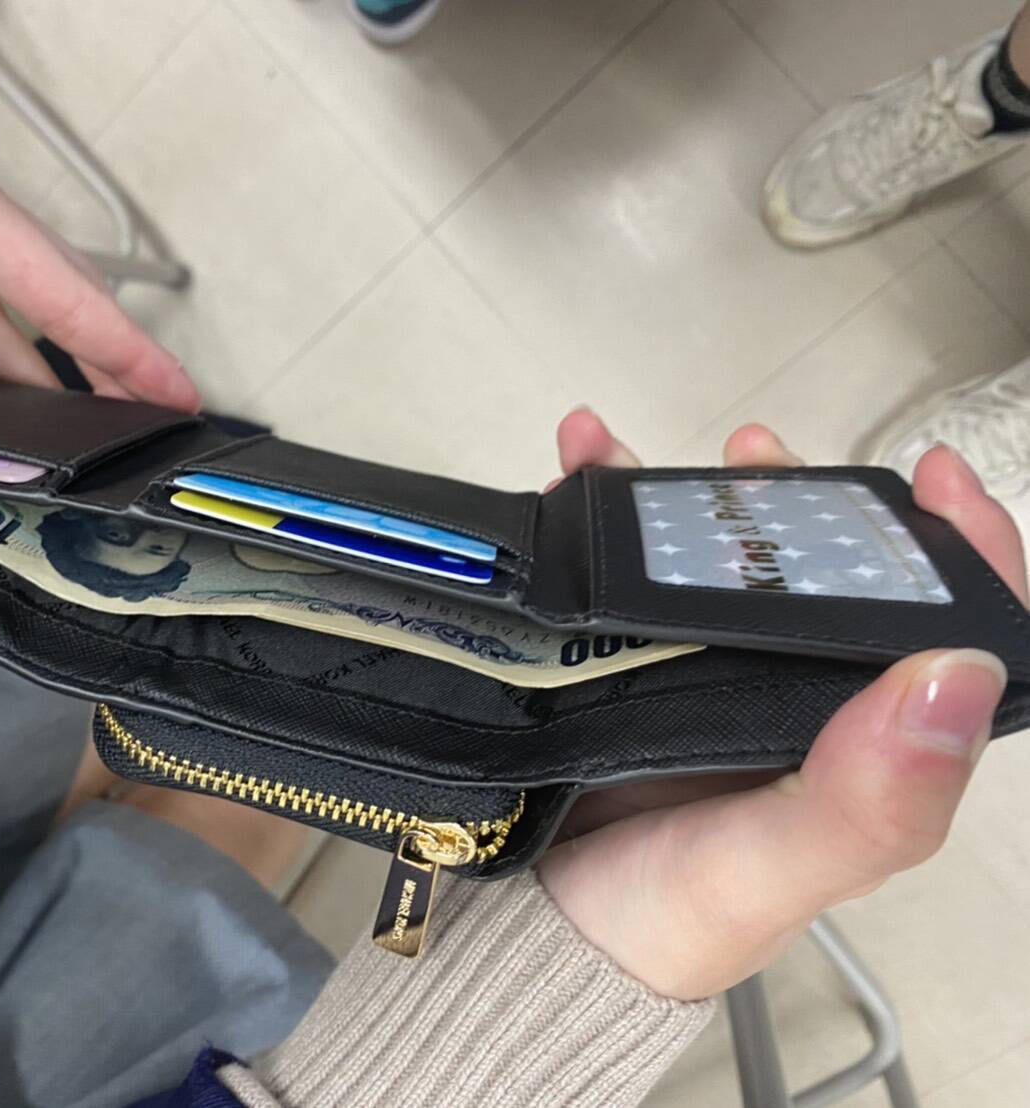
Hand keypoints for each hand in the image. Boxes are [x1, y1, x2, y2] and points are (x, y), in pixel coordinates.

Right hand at [537, 410, 1026, 1000]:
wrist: (529, 933)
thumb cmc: (664, 916)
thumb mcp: (773, 870)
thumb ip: (869, 802)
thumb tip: (959, 670)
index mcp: (861, 743)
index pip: (950, 639)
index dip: (963, 555)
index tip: (930, 482)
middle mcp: (791, 696)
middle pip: (826, 573)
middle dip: (802, 499)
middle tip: (754, 454)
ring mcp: (700, 670)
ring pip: (721, 557)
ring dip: (696, 493)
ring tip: (647, 453)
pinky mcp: (619, 656)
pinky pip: (618, 560)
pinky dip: (596, 501)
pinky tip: (575, 458)